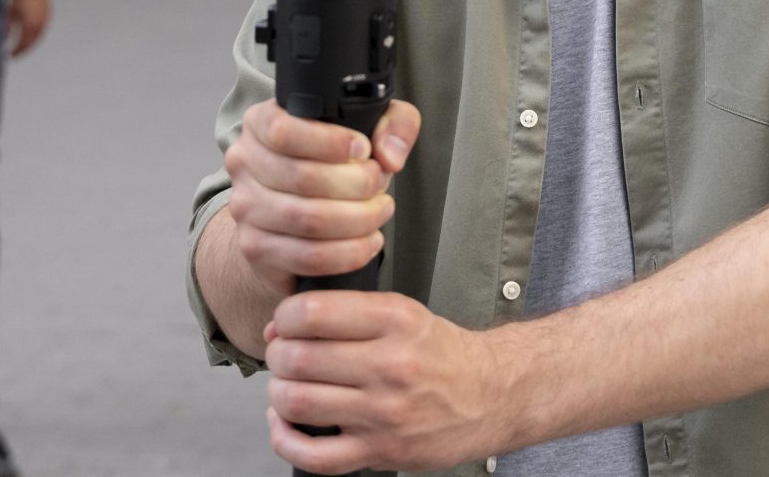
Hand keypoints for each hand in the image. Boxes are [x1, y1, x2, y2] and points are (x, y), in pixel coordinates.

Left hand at [7, 0, 51, 56]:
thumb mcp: (11, 9)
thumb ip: (7, 24)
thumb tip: (3, 36)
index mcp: (30, 24)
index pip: (23, 43)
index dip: (17, 51)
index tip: (10, 55)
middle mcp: (40, 24)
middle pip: (32, 42)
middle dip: (24, 49)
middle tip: (16, 54)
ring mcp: (46, 19)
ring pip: (38, 36)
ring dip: (30, 42)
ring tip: (22, 46)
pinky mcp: (48, 14)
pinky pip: (41, 29)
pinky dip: (35, 35)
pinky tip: (29, 35)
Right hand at [224, 100, 422, 300]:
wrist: (293, 211)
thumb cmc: (331, 160)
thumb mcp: (369, 125)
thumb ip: (393, 124)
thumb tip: (390, 155)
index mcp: (261, 122)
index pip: (284, 130)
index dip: (331, 142)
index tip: (364, 150)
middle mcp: (245, 162)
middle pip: (303, 178)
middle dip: (357, 185)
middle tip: (380, 185)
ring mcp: (245, 208)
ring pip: (308, 220)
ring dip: (358, 219)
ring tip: (380, 211)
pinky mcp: (256, 248)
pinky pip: (308, 256)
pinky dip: (348, 252)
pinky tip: (369, 241)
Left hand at [264, 292, 507, 474]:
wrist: (491, 395)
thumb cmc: (443, 356)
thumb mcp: (405, 313)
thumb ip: (348, 314)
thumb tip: (282, 327)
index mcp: (395, 321)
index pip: (312, 313)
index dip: (284, 318)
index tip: (284, 324)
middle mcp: (390, 366)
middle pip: (297, 359)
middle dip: (277, 356)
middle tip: (283, 355)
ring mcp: (383, 414)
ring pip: (297, 403)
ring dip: (278, 393)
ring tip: (287, 386)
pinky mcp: (380, 452)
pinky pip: (313, 456)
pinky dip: (285, 440)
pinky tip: (286, 424)